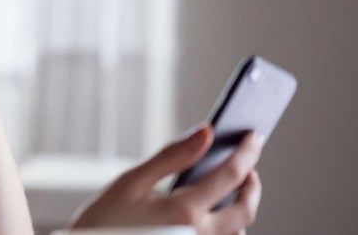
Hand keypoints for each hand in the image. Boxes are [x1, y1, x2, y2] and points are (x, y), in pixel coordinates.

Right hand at [70, 126, 263, 234]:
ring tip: (227, 189)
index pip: (230, 175)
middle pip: (245, 210)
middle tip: (248, 167)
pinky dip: (224, 228)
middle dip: (253, 185)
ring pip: (237, 232)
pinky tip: (209, 214)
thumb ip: (172, 156)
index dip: (247, 152)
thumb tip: (205, 133)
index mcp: (183, 212)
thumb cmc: (103, 221)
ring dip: (239, 209)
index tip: (254, 136)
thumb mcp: (130, 182)